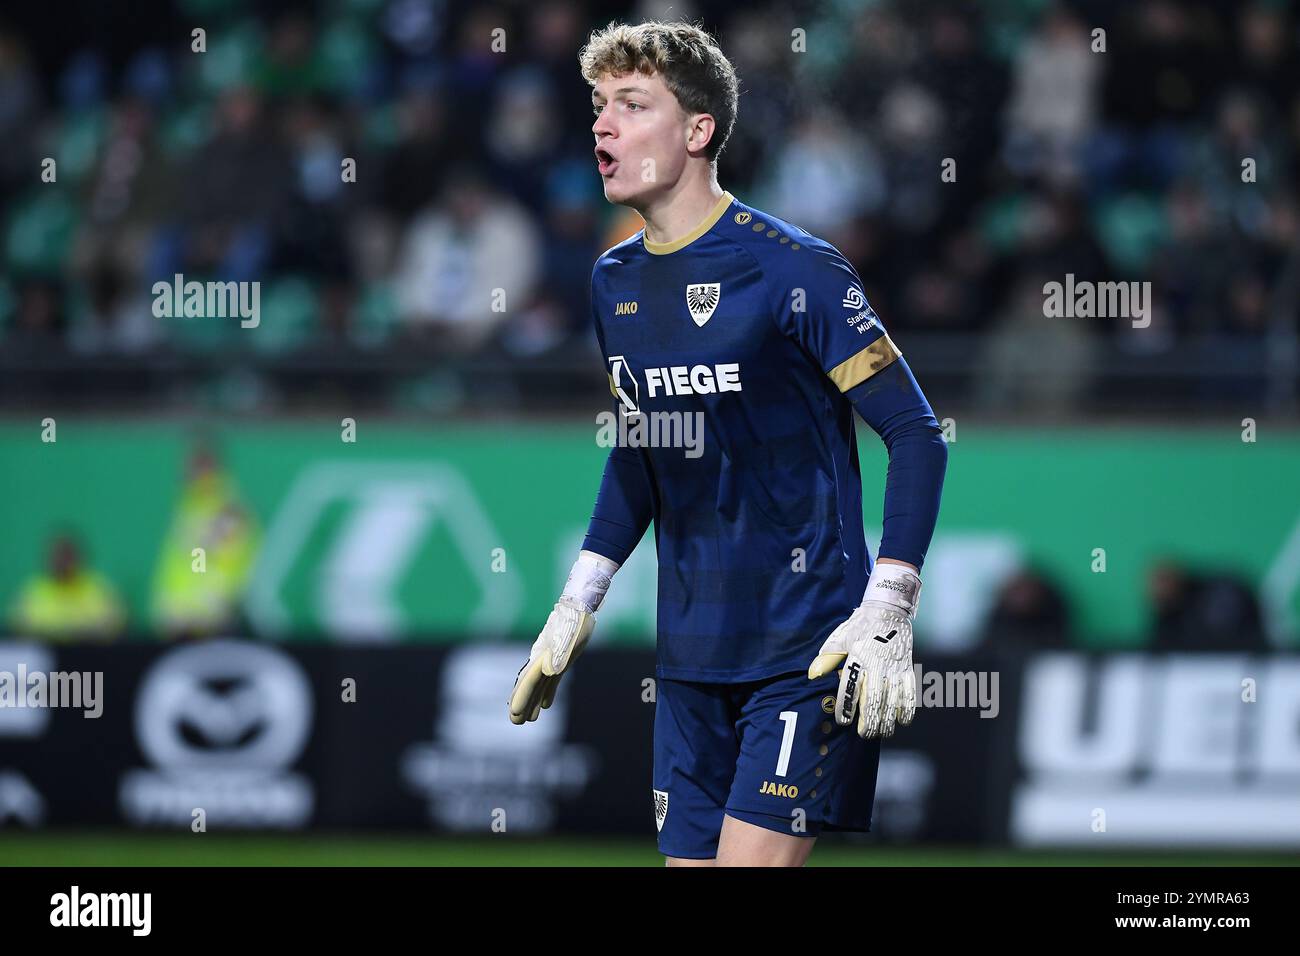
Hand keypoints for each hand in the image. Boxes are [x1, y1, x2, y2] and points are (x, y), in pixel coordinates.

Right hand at [508, 597, 594, 724]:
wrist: (579, 608)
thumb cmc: (574, 622)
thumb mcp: (569, 637)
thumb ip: (559, 653)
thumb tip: (548, 670)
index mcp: (544, 656)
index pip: (529, 681)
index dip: (521, 697)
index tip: (514, 713)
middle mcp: (543, 661)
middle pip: (529, 685)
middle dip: (522, 703)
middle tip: (514, 722)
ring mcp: (551, 661)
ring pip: (539, 685)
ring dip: (533, 701)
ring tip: (528, 719)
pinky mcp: (561, 661)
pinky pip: (551, 681)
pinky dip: (548, 693)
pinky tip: (546, 706)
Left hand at [807, 563, 919, 737]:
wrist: (889, 610)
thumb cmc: (860, 626)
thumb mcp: (839, 638)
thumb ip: (827, 659)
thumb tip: (811, 675)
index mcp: (857, 659)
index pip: (850, 689)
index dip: (846, 709)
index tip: (843, 721)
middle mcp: (877, 666)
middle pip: (874, 701)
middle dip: (869, 722)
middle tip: (864, 734)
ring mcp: (894, 669)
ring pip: (893, 702)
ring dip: (888, 721)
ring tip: (881, 732)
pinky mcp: (907, 669)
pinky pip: (910, 693)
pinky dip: (907, 710)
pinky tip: (902, 721)